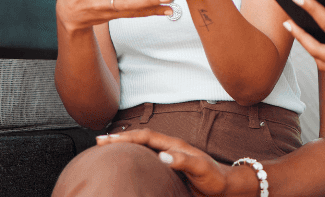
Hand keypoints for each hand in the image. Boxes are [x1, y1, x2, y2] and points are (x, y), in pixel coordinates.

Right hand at [96, 129, 239, 196]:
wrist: (225, 188)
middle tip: (99, 141)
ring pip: (143, 147)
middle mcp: (169, 148)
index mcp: (174, 145)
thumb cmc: (214, 178)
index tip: (106, 140)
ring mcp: (169, 157)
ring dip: (125, 146)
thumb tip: (162, 155)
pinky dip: (135, 157)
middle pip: (140, 139)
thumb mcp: (201, 169)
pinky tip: (128, 162)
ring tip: (107, 148)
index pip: (145, 137)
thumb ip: (183, 161)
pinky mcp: (169, 168)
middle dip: (120, 139)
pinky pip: (148, 158)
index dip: (125, 137)